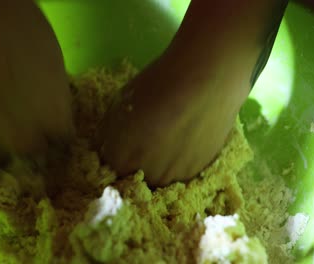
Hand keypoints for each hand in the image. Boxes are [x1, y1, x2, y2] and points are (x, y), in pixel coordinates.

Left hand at [98, 0, 286, 185]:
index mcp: (118, 160)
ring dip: (159, 164)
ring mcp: (171, 178)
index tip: (126, 141)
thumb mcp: (119, 105)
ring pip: (158, 177)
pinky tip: (187, 138)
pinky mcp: (195, 174)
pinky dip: (180, 161)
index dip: (117, 153)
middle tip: (149, 136)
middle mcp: (142, 176)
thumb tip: (109, 147)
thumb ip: (109, 133)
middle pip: (133, 176)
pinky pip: (179, 174)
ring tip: (171, 136)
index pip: (109, 168)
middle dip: (136, 161)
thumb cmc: (157, 87)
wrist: (205, 83)